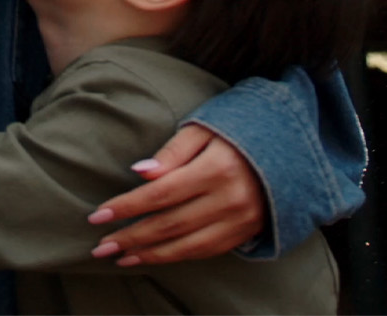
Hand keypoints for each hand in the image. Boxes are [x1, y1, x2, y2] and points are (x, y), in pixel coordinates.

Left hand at [86, 125, 264, 265]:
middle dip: (131, 237)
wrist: (288, 148)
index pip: (162, 194)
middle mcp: (229, 199)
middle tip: (100, 246)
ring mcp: (239, 220)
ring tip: (119, 258)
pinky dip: (175, 257)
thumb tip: (140, 173)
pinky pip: (205, 251)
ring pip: (187, 245)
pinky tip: (151, 257)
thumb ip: (172, 152)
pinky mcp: (245, 233)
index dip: (128, 206)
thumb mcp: (205, 128)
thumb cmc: (236, 131)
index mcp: (216, 168)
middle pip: (170, 224)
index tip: (98, 215)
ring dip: (150, 254)